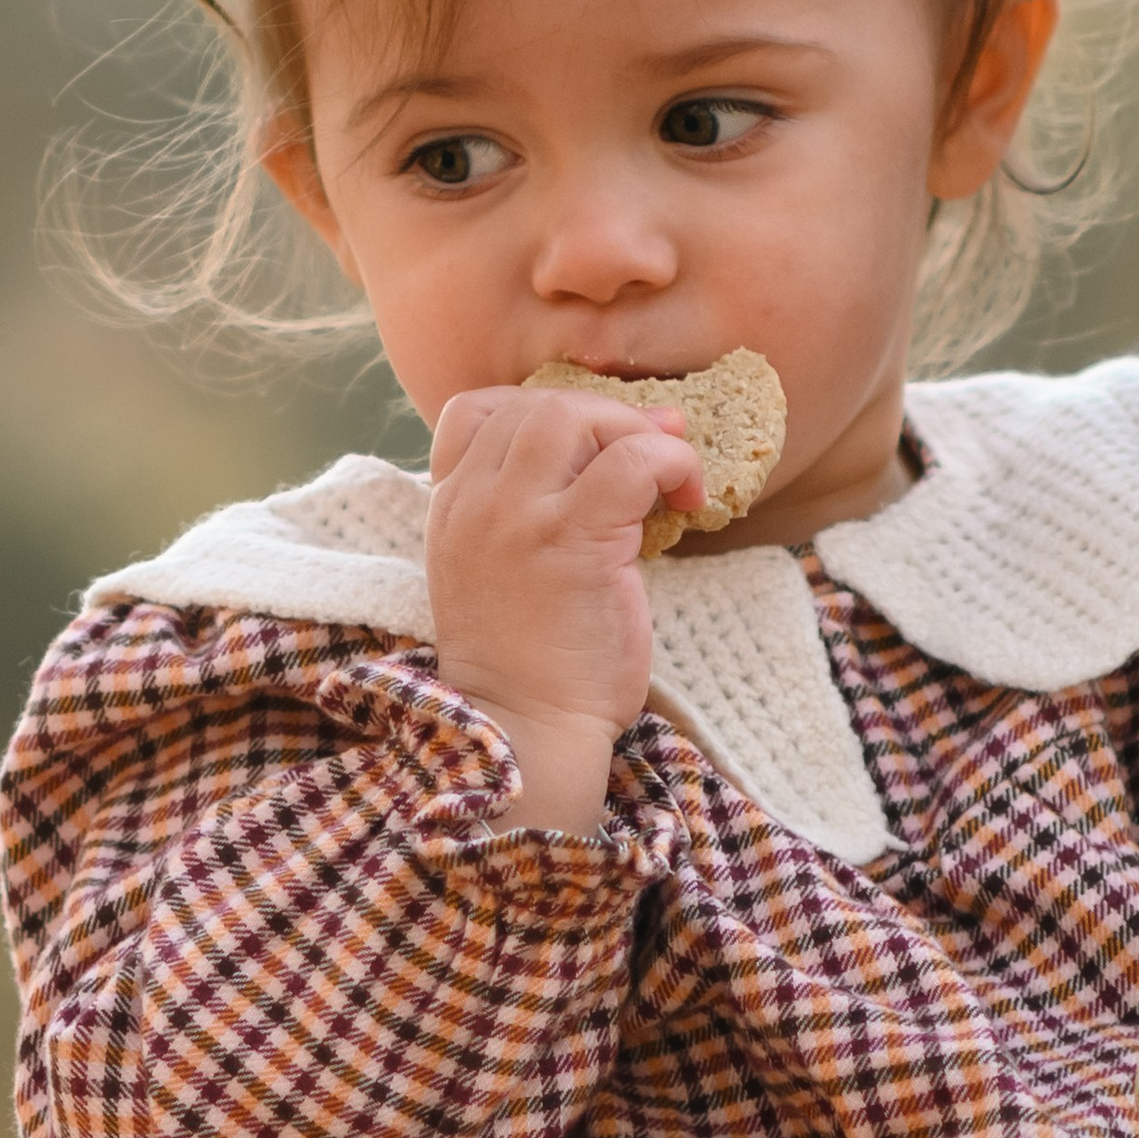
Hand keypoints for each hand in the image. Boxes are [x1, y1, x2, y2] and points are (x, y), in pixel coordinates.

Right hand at [427, 387, 703, 832]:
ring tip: (666, 476)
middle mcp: (475, 504)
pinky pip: (634, 459)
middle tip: (648, 452)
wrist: (527, 731)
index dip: (539, 411)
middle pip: (536, 405)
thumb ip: (523, 520)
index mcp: (450, 512)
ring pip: (577, 417)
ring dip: (635, 432)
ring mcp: (519, 518)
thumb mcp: (496, 579)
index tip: (587, 447)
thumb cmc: (527, 670)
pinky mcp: (574, 538)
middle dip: (604, 417)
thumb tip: (609, 452)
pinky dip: (673, 463)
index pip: (475, 412)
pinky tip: (688, 499)